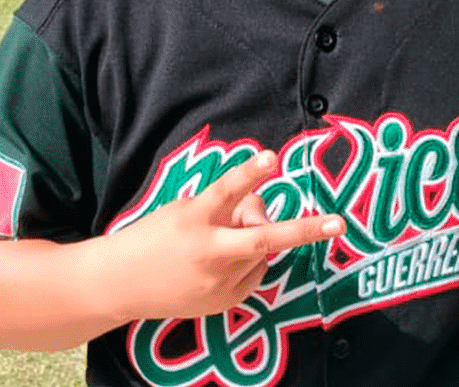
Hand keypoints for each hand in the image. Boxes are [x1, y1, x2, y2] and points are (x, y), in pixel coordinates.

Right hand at [102, 150, 342, 320]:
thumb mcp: (185, 211)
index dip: (249, 173)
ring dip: (252, 237)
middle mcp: (207, 252)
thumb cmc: (157, 236)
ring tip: (219, 238)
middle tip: (338, 224)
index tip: (271, 156)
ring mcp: (217, 281)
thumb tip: (265, 209)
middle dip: (304, 231)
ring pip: (260, 251)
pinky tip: (219, 263)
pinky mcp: (223, 301)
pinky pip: (254, 273)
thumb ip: (227, 207)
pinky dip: (247, 262)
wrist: (120, 284)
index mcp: (193, 219)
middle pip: (261, 238)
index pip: (226, 190)